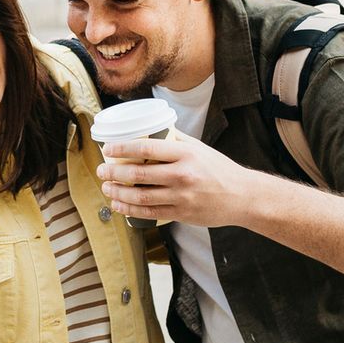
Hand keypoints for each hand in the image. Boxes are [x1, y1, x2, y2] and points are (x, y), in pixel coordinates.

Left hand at [97, 133, 264, 228]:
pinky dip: (130, 210)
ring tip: (106, 188)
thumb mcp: (199, 148)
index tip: (108, 149)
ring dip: (118, 192)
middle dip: (114, 173)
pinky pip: (150, 213)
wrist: (242, 196)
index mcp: (186, 154)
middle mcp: (183, 175)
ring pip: (141, 197)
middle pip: (139, 175)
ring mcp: (182, 196)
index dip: (123, 149)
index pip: (147, 149)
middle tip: (101, 170)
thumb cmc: (219, 169)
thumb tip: (151, 129)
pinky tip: (119, 204)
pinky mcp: (182, 213)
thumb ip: (175, 140)